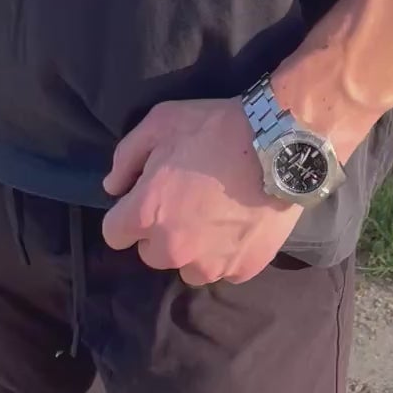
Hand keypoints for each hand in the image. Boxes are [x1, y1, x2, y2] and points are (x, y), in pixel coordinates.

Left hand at [101, 99, 302, 286]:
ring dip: (192, 248)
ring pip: (186, 267)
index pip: (114, 234)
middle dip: (160, 231)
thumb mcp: (160, 122)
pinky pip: (223, 269)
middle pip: (150, 253)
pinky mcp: (242, 269)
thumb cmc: (215, 128)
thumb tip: (113, 187)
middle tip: (184, 202)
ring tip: (213, 216)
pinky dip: (225, 252)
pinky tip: (238, 222)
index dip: (126, 215)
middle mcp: (173, 248)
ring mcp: (209, 264)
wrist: (279, 144)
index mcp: (147, 214)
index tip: (145, 199)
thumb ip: (126, 157)